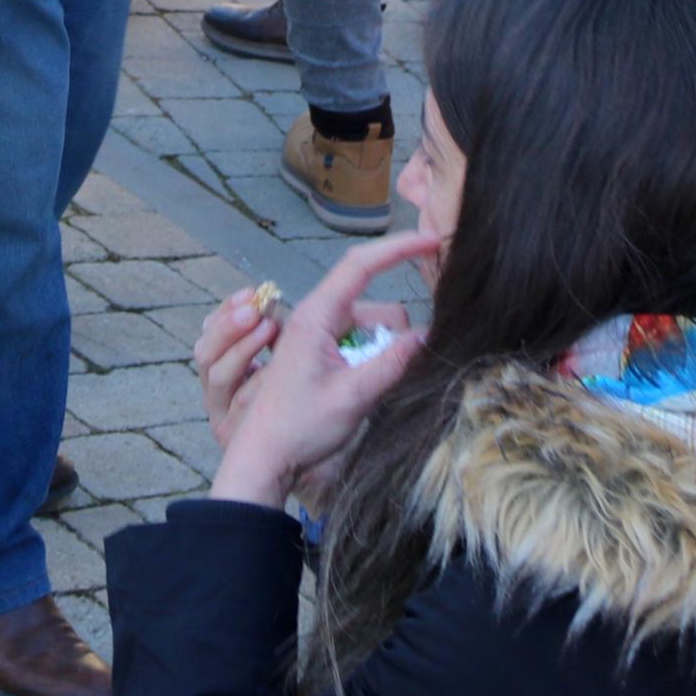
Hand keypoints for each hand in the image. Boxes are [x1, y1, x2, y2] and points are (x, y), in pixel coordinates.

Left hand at [208, 231, 445, 508]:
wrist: (264, 456)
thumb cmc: (299, 427)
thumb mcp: (354, 397)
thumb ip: (392, 363)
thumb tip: (428, 335)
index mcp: (316, 317)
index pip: (360, 265)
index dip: (397, 248)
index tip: (431, 238)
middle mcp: (315, 317)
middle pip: (375, 306)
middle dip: (394, 334)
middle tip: (382, 379)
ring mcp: (316, 334)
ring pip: (371, 327)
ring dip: (382, 352)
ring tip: (365, 392)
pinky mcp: (319, 351)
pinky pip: (359, 342)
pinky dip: (372, 359)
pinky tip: (361, 388)